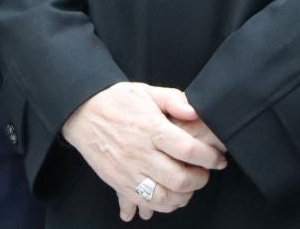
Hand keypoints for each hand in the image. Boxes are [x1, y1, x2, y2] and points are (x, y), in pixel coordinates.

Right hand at [61, 82, 225, 220]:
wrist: (82, 113)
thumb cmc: (117, 101)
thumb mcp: (146, 91)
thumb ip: (174, 99)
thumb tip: (195, 111)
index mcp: (150, 128)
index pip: (187, 148)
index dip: (209, 157)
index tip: (218, 159)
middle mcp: (139, 152)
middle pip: (178, 179)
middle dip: (200, 180)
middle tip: (204, 173)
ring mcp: (128, 171)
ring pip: (162, 198)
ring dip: (182, 197)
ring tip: (188, 187)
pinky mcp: (118, 183)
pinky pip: (142, 204)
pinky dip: (159, 207)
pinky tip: (167, 199)